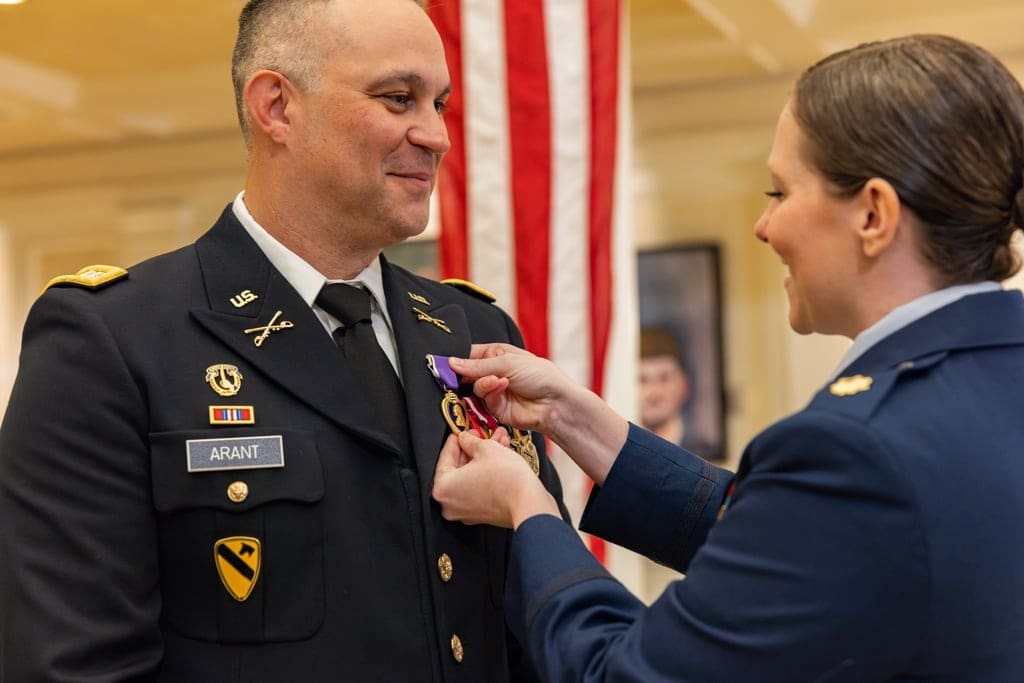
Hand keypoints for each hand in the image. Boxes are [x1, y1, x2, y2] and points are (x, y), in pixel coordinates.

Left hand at [432, 430, 559, 528]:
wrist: (530, 503)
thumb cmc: (507, 480)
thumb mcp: (486, 449)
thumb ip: (470, 441)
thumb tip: (465, 438)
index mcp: (443, 488)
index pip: (445, 457)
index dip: (455, 440)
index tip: (461, 432)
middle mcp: (450, 504)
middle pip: (459, 468)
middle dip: (473, 448)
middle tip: (481, 435)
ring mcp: (466, 511)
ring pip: (471, 477)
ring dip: (483, 458)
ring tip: (496, 442)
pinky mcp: (482, 514)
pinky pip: (479, 488)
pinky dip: (487, 473)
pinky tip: (500, 457)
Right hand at [448, 343, 576, 433]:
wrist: (555, 402)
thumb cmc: (539, 374)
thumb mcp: (507, 362)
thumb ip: (477, 365)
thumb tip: (450, 362)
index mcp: (495, 354)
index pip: (468, 355)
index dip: (456, 359)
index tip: (442, 363)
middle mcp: (492, 372)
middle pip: (466, 373)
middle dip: (463, 374)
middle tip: (455, 376)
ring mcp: (493, 391)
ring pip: (473, 387)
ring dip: (483, 383)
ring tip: (498, 381)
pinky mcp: (495, 408)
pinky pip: (482, 400)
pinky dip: (490, 392)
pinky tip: (502, 386)